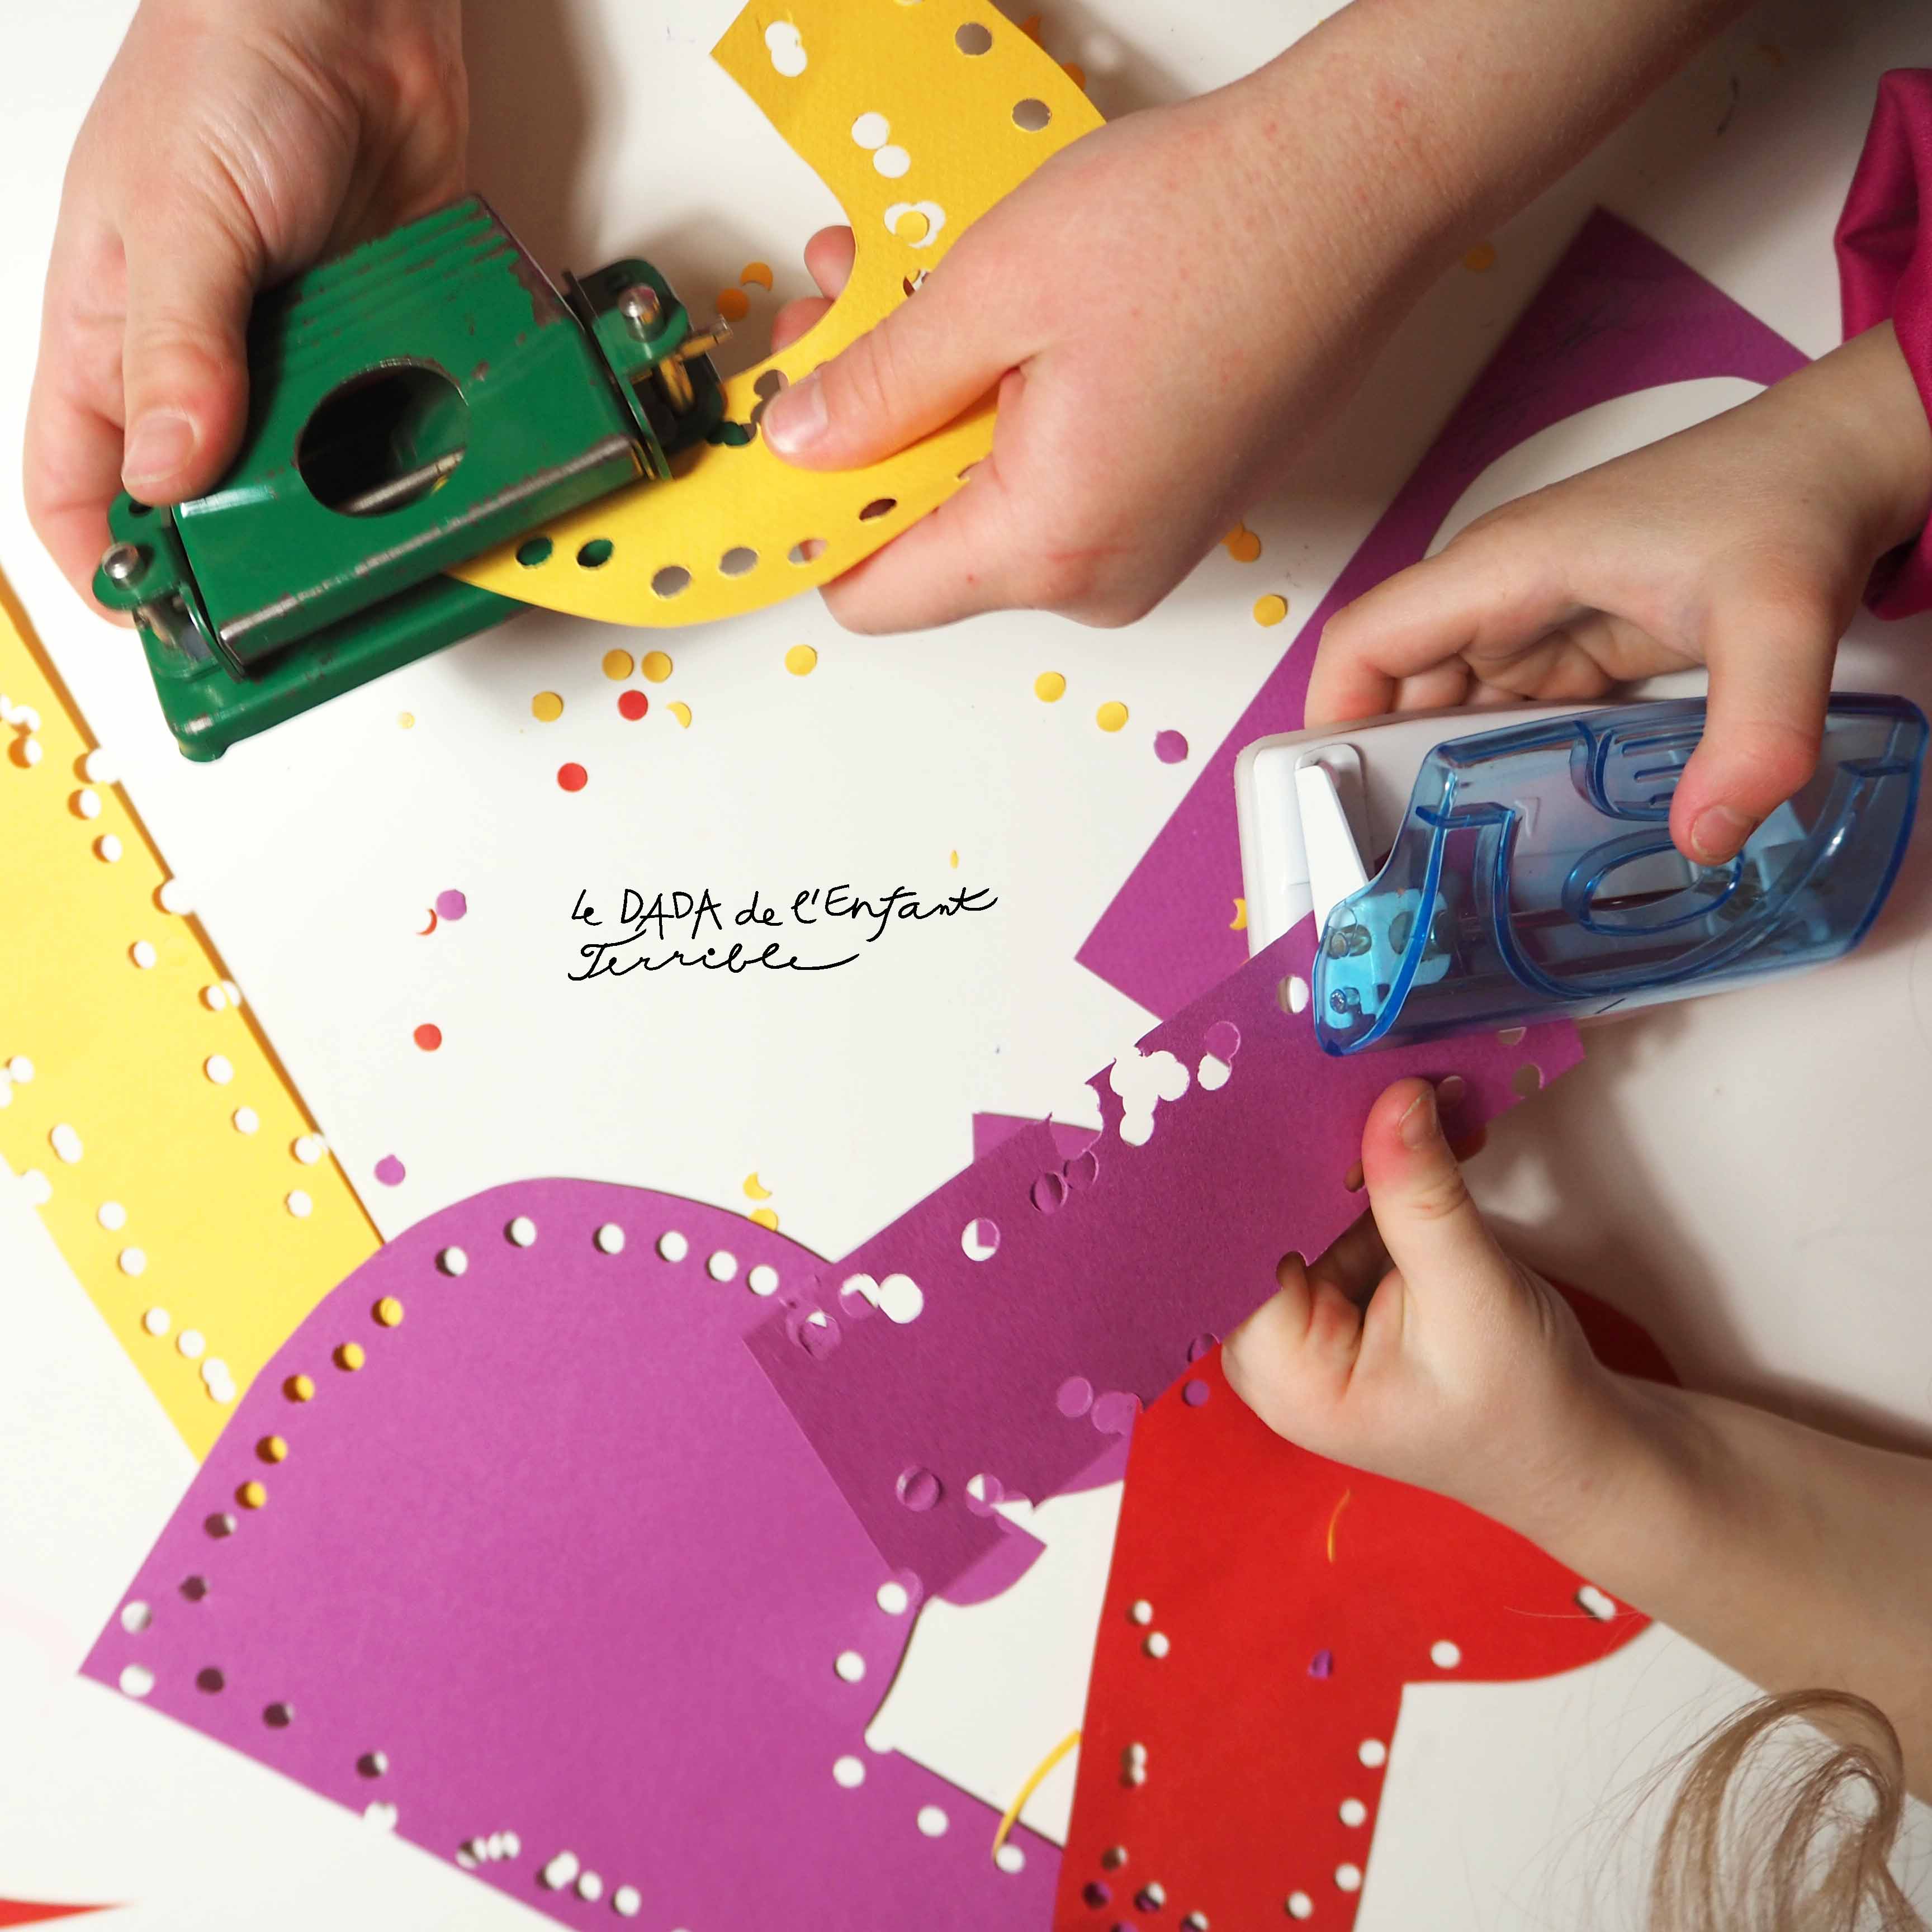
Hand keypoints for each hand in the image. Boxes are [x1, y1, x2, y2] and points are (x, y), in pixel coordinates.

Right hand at [25, 0, 466, 606]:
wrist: (355, 7)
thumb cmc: (227, 66)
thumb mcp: (180, 213)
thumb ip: (179, 347)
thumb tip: (170, 467)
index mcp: (113, 343)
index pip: (82, 489)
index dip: (114, 568)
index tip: (171, 627)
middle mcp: (205, 369)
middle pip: (210, 510)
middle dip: (251, 565)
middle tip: (303, 606)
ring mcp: (296, 366)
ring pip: (315, 484)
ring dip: (349, 519)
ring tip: (385, 545)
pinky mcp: (379, 347)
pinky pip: (398, 428)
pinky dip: (419, 459)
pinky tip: (443, 477)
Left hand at [758, 72, 1430, 632]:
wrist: (1355, 193)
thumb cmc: (1206, 229)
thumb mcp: (990, 290)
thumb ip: (877, 387)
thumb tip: (800, 444)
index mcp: (1050, 544)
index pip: (872, 594)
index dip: (813, 516)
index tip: (785, 436)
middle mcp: (1104, 576)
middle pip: (928, 547)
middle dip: (878, 437)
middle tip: (850, 313)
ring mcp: (1148, 548)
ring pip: (989, 507)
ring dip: (942, 407)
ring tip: (932, 292)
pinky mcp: (1177, 508)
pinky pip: (1054, 485)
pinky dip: (1010, 412)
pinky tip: (1009, 320)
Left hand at [1222, 1078, 1639, 1541]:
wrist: (1580, 1452)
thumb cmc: (1524, 1408)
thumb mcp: (1472, 1295)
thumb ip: (1421, 1197)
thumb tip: (1392, 1097)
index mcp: (1281, 1370)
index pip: (1243, 1244)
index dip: (1268, 1164)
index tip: (1299, 1087)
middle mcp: (1276, 1345)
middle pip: (1274, 1220)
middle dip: (1323, 1146)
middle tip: (1361, 1066)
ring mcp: (1311, 1316)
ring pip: (1314, 1205)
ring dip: (1365, 1150)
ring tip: (1416, 1084)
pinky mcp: (1346, 1291)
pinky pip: (1350, 1215)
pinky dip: (1390, 1175)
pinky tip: (1429, 1124)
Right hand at [1307, 323, 1931, 863]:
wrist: (1849, 459)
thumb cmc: (1791, 497)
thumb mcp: (1780, 619)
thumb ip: (1755, 733)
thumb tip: (1707, 837)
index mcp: (1504, 569)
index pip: (1365, 642)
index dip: (1326, 721)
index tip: (1325, 806)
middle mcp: (1501, 597)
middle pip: (1393, 693)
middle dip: (1376, 776)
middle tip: (1385, 873)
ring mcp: (1534, 626)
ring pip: (1444, 714)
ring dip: (1433, 782)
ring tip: (1432, 869)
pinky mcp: (1574, 652)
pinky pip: (1504, 722)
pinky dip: (1494, 775)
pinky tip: (1506, 832)